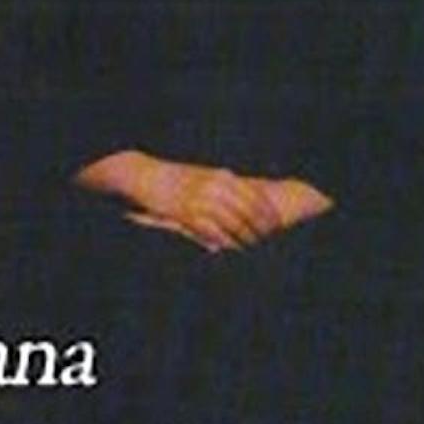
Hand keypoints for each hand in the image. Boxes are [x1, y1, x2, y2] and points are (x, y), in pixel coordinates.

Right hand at [123, 159, 288, 252]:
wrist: (146, 176)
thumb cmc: (176, 179)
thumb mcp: (204, 178)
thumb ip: (224, 190)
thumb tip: (243, 203)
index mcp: (222, 176)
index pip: (254, 195)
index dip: (267, 212)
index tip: (277, 225)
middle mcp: (215, 186)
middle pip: (248, 209)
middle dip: (261, 227)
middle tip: (269, 241)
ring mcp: (201, 199)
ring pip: (232, 222)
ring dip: (244, 237)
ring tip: (253, 248)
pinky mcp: (186, 212)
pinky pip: (211, 229)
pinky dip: (223, 240)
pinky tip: (230, 248)